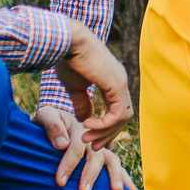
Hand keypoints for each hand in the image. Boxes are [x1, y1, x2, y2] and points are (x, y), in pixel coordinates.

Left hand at [35, 101, 143, 189]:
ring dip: (116, 178)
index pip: (77, 147)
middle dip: (91, 175)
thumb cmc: (47, 122)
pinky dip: (127, 182)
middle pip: (97, 157)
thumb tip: (63, 144)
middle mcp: (94, 140)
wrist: (54, 124)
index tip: (59, 182)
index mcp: (80, 129)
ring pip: (113, 163)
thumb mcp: (46, 116)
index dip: (69, 164)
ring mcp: (101, 150)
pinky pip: (117, 170)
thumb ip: (52, 125)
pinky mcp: (104, 160)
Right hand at [54, 21, 134, 145]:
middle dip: (107, 135)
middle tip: (93, 147)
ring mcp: (121, 83)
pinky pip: (118, 113)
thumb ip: (82, 103)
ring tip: (85, 138)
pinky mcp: (117, 84)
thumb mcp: (75, 87)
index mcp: (112, 81)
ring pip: (122, 117)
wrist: (67, 41)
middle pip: (123, 117)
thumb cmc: (67, 59)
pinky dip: (104, 123)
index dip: (107, 128)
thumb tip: (84, 118)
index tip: (93, 140)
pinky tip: (87, 125)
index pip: (118, 111)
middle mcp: (120, 82)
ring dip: (104, 132)